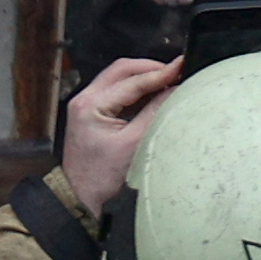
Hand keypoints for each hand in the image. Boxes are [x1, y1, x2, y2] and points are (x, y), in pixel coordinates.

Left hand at [62, 58, 183, 213]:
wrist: (79, 193)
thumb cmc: (101, 175)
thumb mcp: (133, 143)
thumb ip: (154, 113)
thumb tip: (174, 89)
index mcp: (90, 105)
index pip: (130, 81)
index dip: (159, 73)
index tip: (181, 66)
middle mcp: (84, 98)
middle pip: (121, 70)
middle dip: (150, 68)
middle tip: (176, 71)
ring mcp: (86, 103)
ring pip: (118, 78)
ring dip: (143, 77)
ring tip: (169, 79)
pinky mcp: (91, 111)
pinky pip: (115, 90)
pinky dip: (135, 88)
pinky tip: (154, 92)